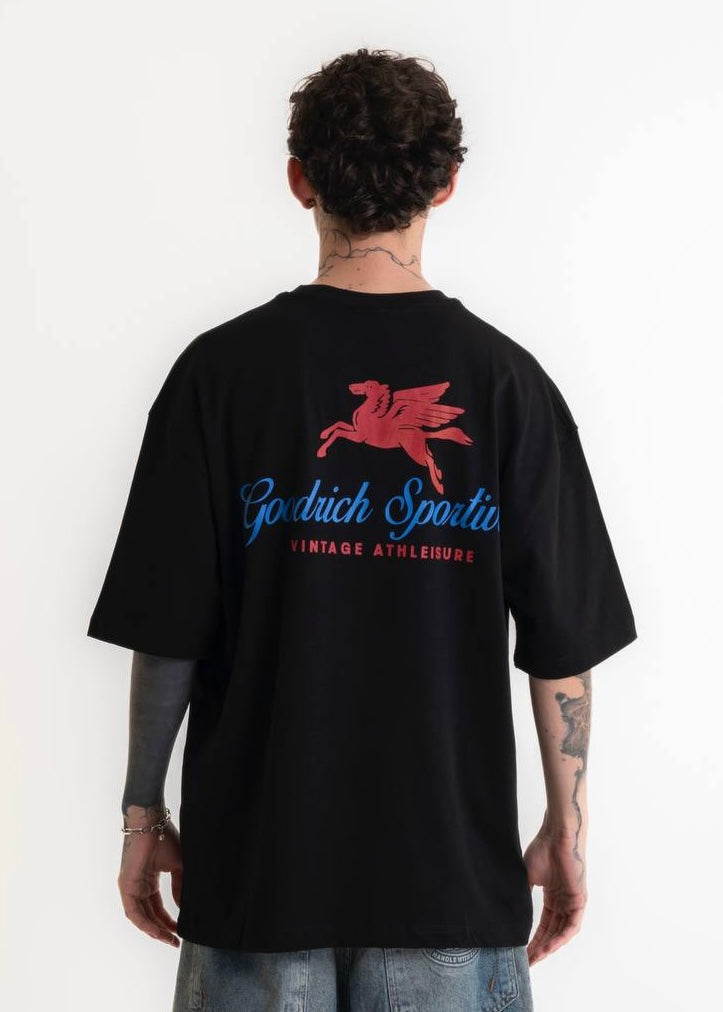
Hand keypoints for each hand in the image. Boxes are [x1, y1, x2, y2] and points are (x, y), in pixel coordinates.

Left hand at [118, 819, 182, 946]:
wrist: (152, 823)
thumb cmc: (164, 838)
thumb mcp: (178, 866)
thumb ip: (179, 887)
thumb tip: (183, 907)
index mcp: (149, 881)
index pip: (157, 907)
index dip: (168, 921)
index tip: (180, 932)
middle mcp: (138, 886)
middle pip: (149, 915)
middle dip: (162, 930)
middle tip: (175, 941)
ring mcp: (130, 887)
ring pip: (140, 917)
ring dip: (154, 930)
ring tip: (168, 939)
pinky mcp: (125, 885)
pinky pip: (133, 911)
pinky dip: (144, 923)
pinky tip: (156, 930)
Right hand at [523, 822, 587, 965]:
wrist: (556, 835)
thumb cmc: (542, 850)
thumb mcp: (527, 877)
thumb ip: (524, 896)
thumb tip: (512, 914)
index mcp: (552, 897)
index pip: (543, 925)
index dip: (533, 939)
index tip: (522, 952)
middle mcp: (564, 902)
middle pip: (552, 932)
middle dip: (540, 948)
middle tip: (527, 961)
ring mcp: (573, 902)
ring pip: (561, 932)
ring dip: (549, 946)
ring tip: (536, 957)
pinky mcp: (580, 900)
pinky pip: (571, 925)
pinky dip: (561, 937)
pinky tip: (550, 946)